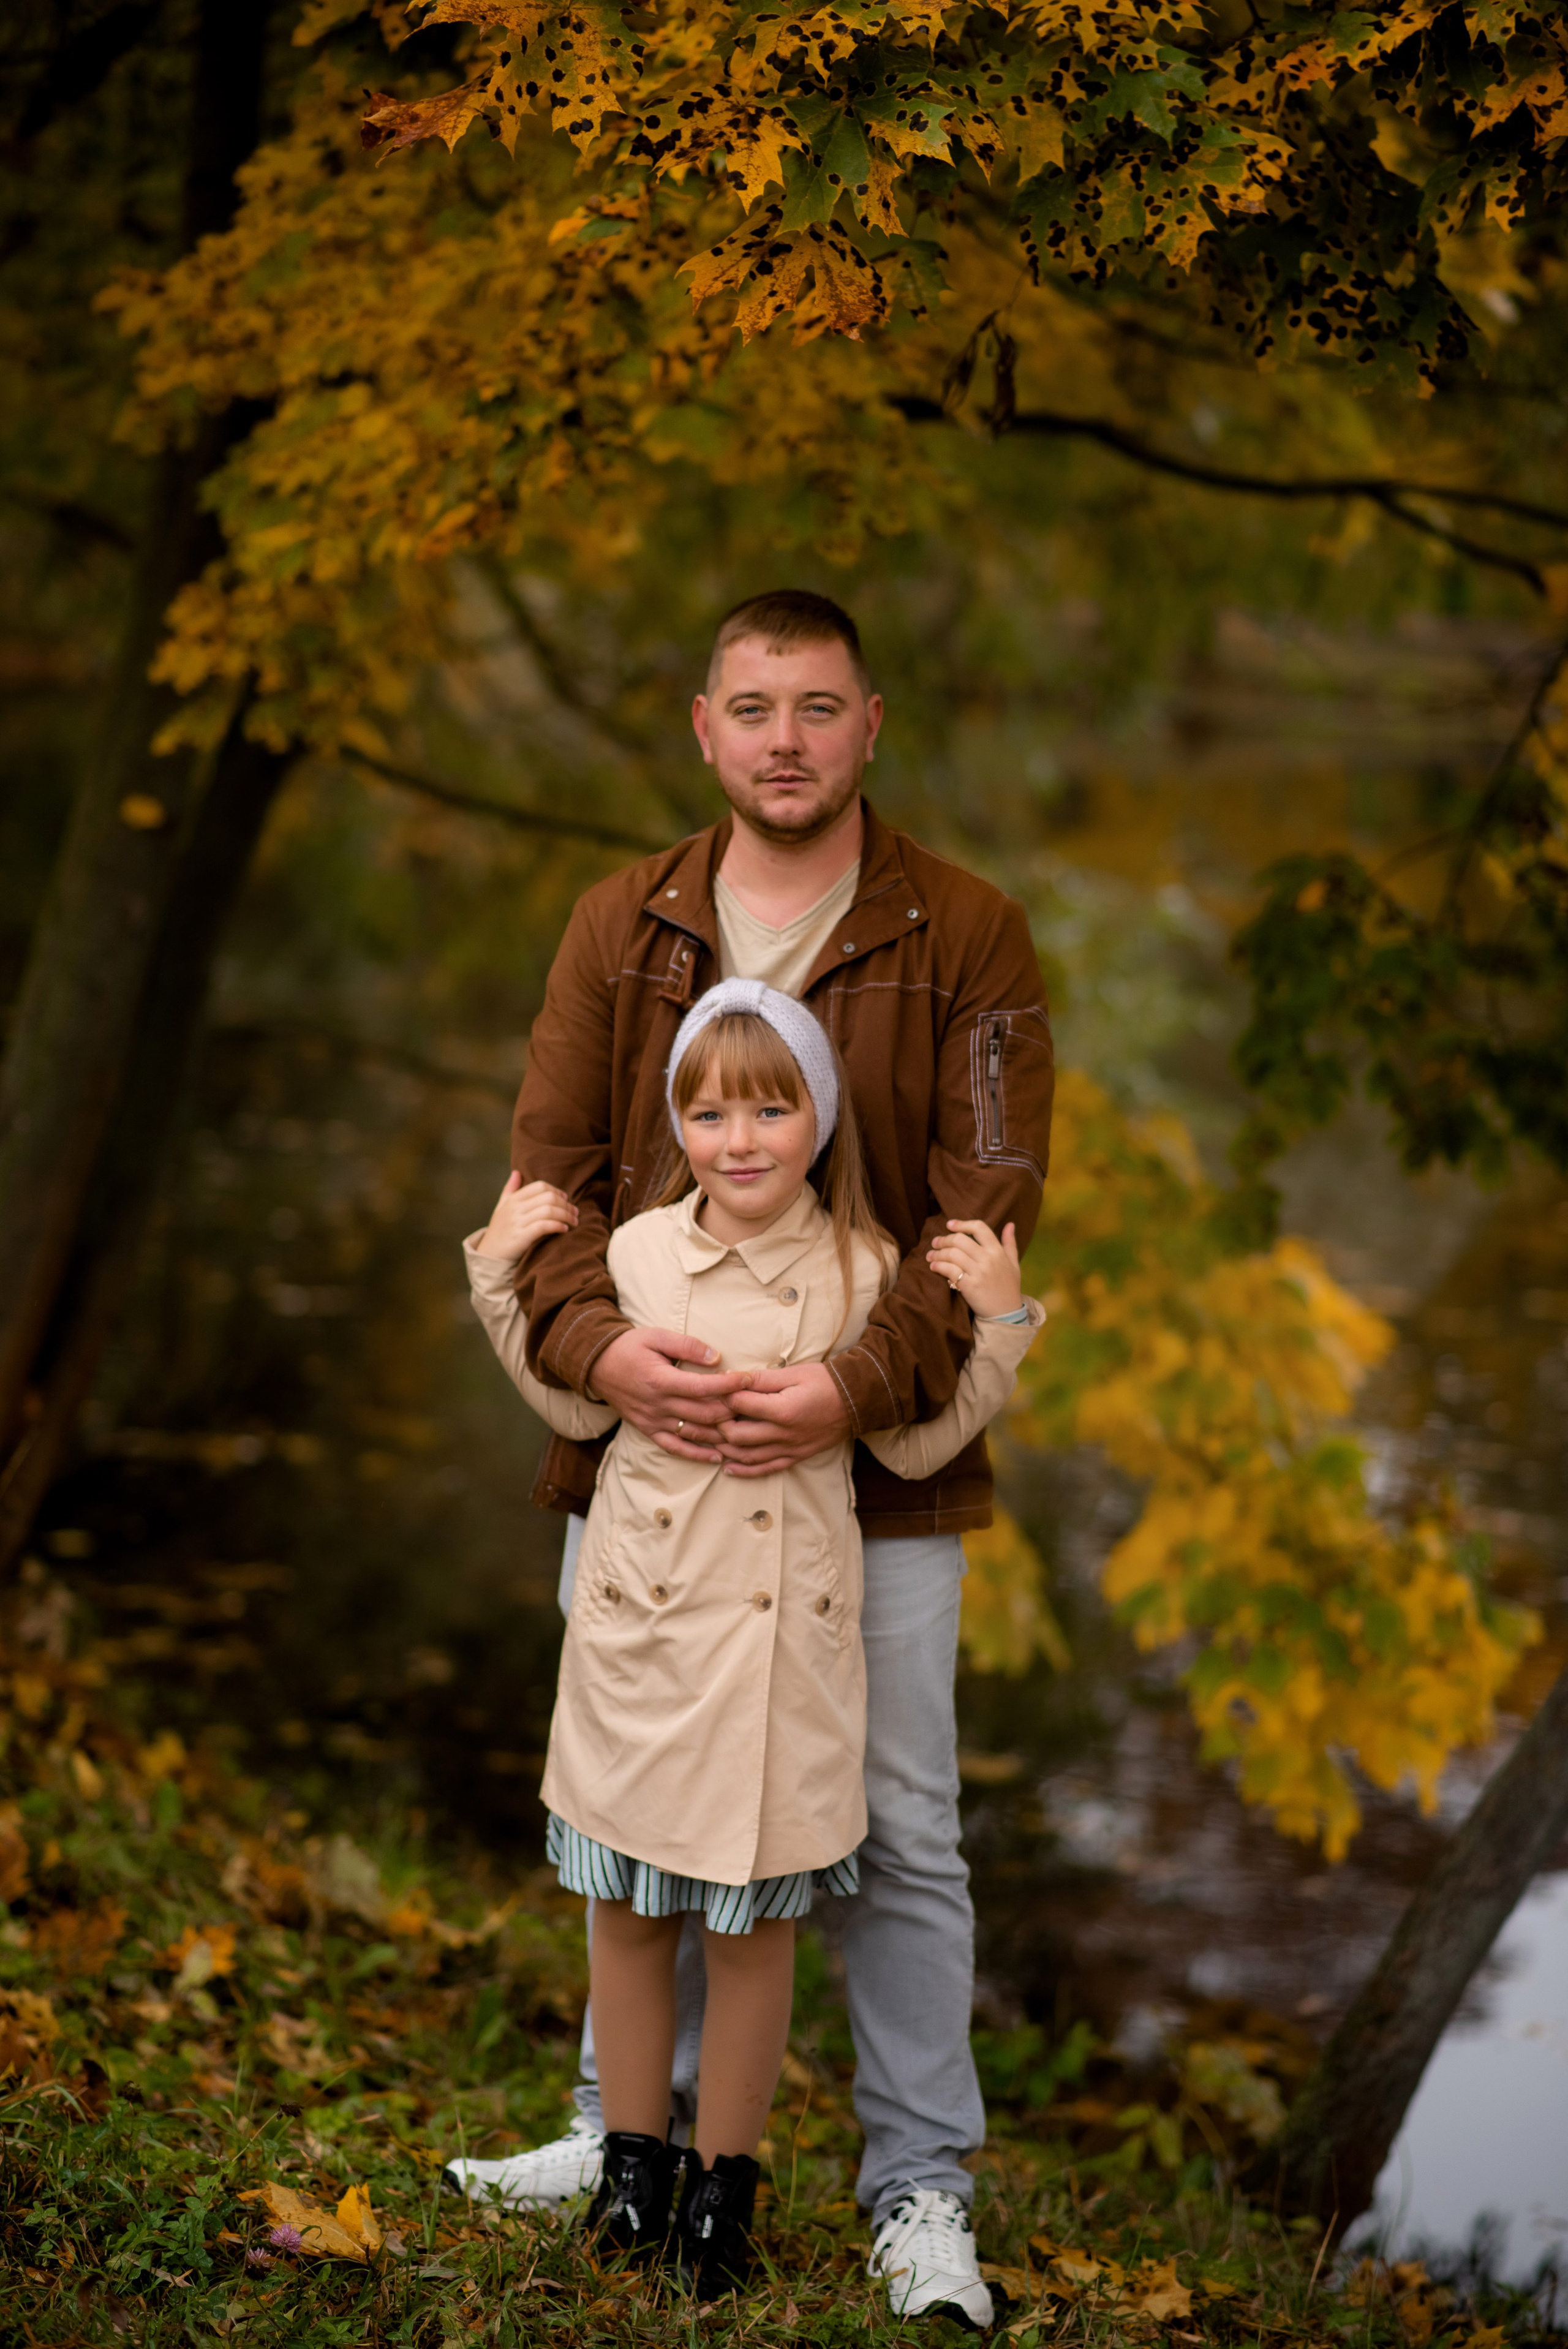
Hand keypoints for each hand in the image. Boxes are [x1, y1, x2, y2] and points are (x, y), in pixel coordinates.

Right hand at [476, 1172, 578, 1259]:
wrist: (489, 1255)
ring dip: (566, 1215)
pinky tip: (564, 1229)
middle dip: (566, 1205)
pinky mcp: (521, 1237)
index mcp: (513, 1199)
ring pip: (548, 1211)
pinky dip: (557, 1226)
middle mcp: (515, 1208)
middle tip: (575, 1213)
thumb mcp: (501, 1207)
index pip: (540, 1186)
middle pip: (548, 1198)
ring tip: (574, 1222)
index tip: (566, 1199)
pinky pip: (544, 1226)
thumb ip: (510, 1190)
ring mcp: (517, 1222)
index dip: (557, 1191)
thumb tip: (516, 1172)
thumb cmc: (499, 1230)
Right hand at [590, 1325, 752, 1462]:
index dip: (729, 1385)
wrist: (596, 1365)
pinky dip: (698, 1455)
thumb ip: (687, 1346)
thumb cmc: (629, 1347)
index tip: (750, 1380)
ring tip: (746, 1432)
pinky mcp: (649, 1430)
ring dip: (722, 1435)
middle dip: (733, 1410)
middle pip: (704, 1413)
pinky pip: (676, 1448)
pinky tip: (719, 1457)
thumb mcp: (656, 1336)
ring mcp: (653, 1421)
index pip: (703, 1387)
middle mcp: (658, 1405)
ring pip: (695, 1433)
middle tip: (755, 1406)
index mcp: (661, 1380)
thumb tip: (717, 1358)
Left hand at [713, 1362, 850, 1475]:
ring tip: (708, 1440)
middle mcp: (784, 1434)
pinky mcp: (795, 1457)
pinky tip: (727, 1468)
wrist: (856, 1402)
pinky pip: (765, 1469)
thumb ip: (761, 1378)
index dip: (722, 1396)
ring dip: (724, 1449)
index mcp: (783, 1409)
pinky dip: (744, 1471)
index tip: (713, 1390)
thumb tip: (732, 1378)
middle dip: (717, 1425)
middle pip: (737, 1435)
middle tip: (708, 1415)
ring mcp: (789, 1449)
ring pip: (747, 1456)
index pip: (740, 1404)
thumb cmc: (824, 1382)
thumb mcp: (793, 1373)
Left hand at [925, 1218, 1021, 1318]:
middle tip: (936, 1242)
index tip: (949, 1225)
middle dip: (944, 1239)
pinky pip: (949, 1270)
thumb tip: (1010, 1223)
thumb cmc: (1009, 1287)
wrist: (1006, 1313)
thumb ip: (1010, 1243)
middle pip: (960, 1240)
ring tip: (931, 1255)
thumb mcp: (1013, 1263)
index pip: (979, 1228)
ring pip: (952, 1254)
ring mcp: (979, 1273)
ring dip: (937, 1253)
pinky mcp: (969, 1286)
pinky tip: (933, 1266)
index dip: (962, 1224)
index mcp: (998, 1251)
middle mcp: (988, 1259)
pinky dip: (938, 1266)